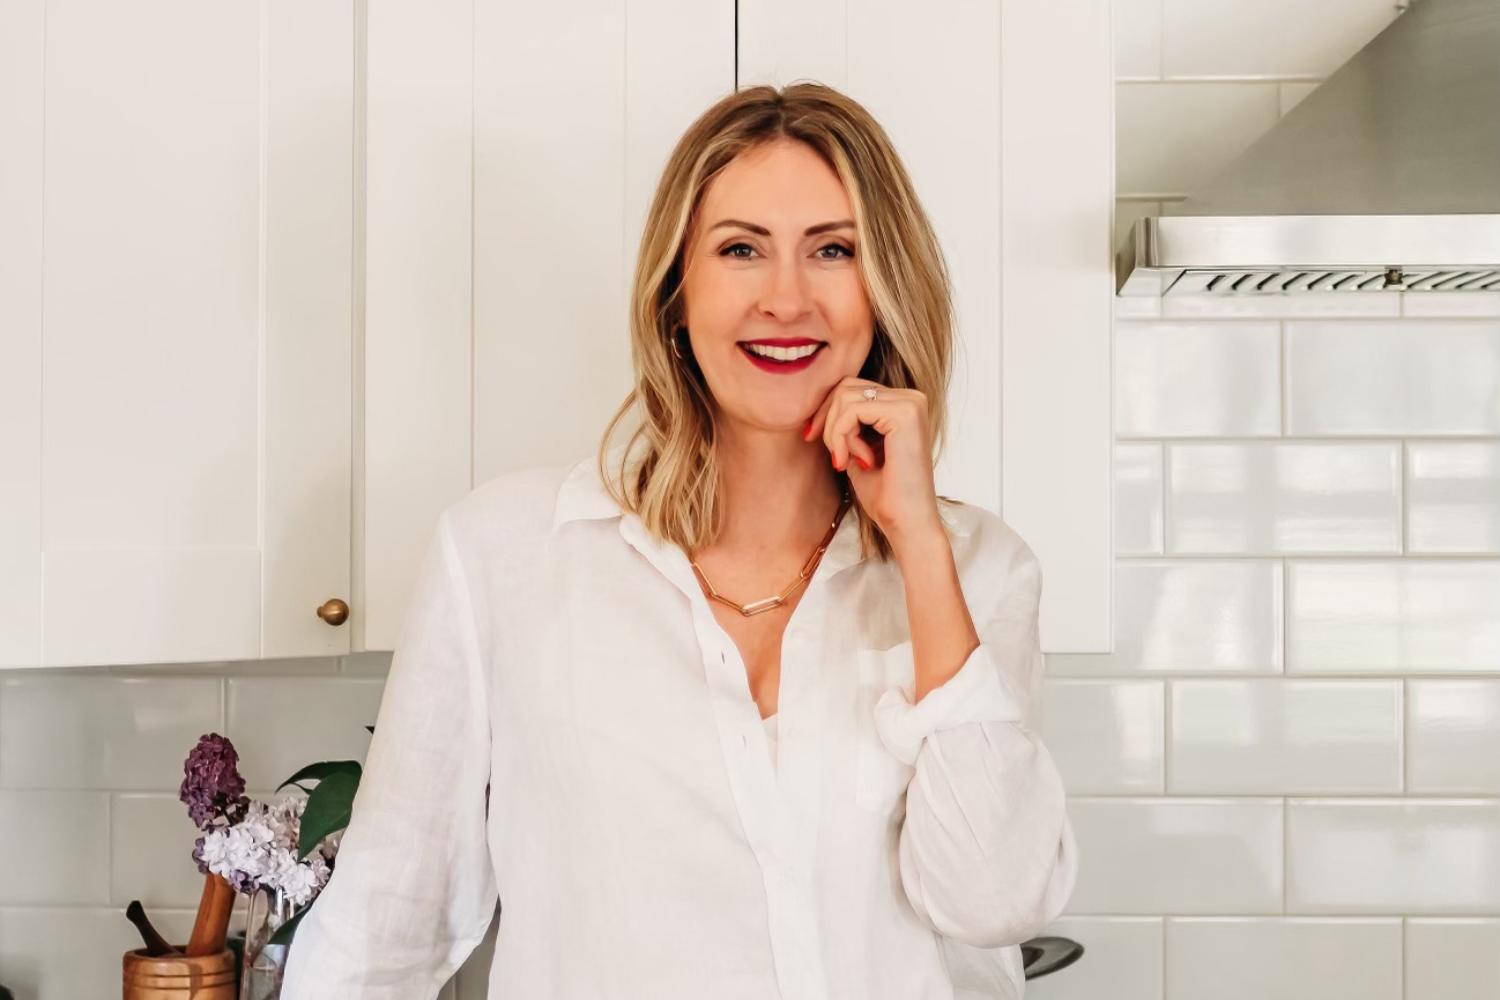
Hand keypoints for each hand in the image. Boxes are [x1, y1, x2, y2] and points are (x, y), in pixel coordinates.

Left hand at [802, 377, 943, 543]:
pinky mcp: (905, 413)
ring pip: (845, 396)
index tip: (811, 437)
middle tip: (833, 455)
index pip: (851, 389)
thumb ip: (845, 425)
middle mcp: (911, 398)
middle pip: (846, 386)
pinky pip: (852, 410)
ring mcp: (910, 403)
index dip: (826, 412)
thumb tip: (817, 405)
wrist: (907, 524)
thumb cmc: (885, 495)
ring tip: (848, 461)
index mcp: (903, 404)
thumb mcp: (856, 451)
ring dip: (836, 433)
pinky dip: (843, 436)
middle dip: (827, 420)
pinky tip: (857, 462)